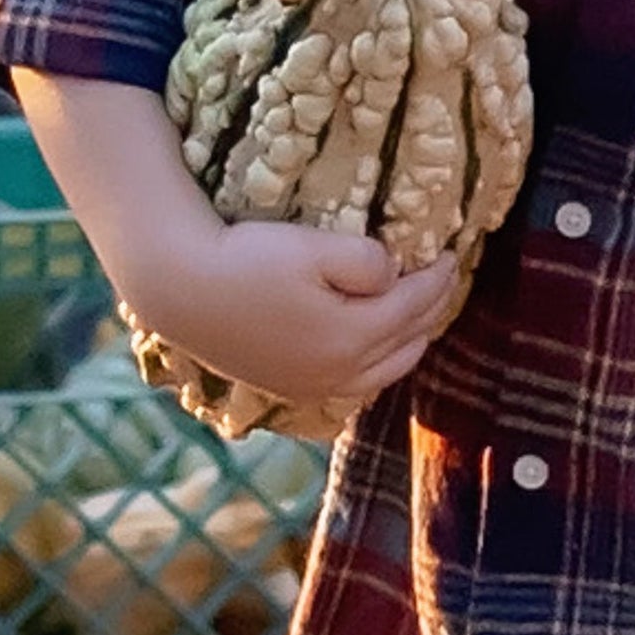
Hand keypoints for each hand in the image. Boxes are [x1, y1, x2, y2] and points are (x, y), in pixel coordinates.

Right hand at [126, 220, 460, 415]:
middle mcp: (338, 373)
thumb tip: (394, 276)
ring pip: (384, 372)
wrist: (180, 290)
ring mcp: (310, 386)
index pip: (416, 305)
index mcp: (353, 339)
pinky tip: (374, 346)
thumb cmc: (250, 260)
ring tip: (419, 311)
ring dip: (408, 340)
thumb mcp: (318, 248)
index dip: (440, 276)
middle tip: (444, 278)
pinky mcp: (286, 387)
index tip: (454, 251)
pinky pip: (353, 385)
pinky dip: (377, 363)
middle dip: (433, 309)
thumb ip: (369, 263)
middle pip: (408, 343)